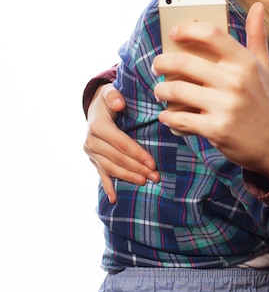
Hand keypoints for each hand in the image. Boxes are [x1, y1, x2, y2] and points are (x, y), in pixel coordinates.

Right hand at [84, 83, 159, 202]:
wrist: (96, 105)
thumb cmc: (110, 98)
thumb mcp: (110, 92)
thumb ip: (114, 96)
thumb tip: (119, 104)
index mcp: (97, 126)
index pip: (121, 143)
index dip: (137, 153)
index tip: (152, 163)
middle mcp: (91, 141)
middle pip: (117, 158)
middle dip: (137, 168)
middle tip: (155, 176)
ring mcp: (91, 153)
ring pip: (111, 168)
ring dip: (128, 177)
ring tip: (145, 183)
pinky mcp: (93, 159)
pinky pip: (101, 174)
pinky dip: (107, 187)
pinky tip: (114, 199)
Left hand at [153, 2, 268, 184]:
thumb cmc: (264, 100)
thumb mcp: (263, 67)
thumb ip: (257, 36)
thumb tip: (258, 7)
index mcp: (245, 62)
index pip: (212, 34)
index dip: (187, 30)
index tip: (174, 33)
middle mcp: (235, 81)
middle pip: (184, 62)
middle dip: (162, 63)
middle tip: (158, 65)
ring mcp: (225, 106)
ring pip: (176, 90)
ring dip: (162, 91)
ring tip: (161, 91)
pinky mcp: (216, 129)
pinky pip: (179, 119)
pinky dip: (168, 117)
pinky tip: (168, 115)